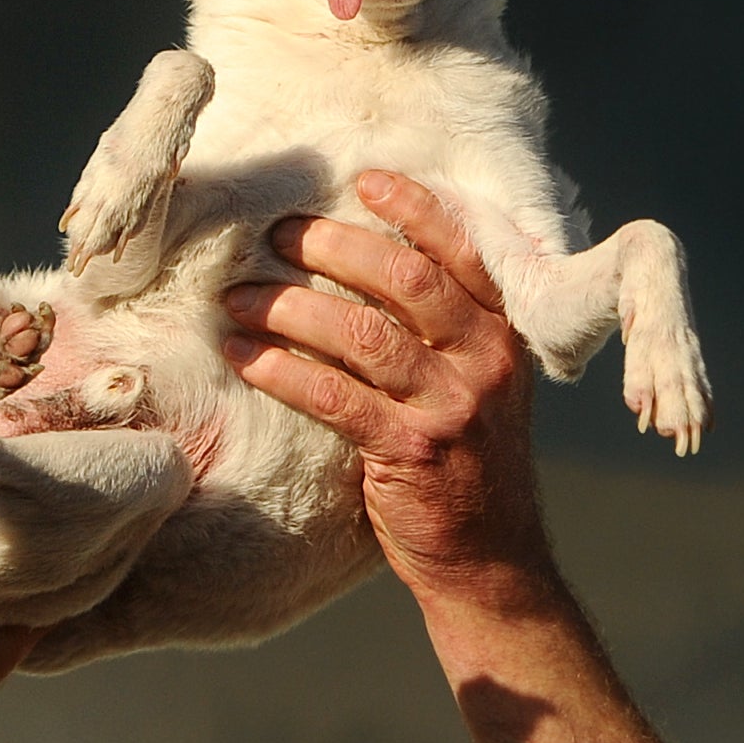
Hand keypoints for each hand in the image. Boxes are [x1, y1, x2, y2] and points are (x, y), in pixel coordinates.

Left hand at [220, 171, 557, 611]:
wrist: (492, 562)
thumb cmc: (470, 464)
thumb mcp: (482, 387)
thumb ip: (446, 333)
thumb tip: (367, 266)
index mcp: (505, 335)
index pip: (463, 253)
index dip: (415, 210)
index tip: (364, 180)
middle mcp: (486, 362)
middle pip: (406, 281)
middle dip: (335, 246)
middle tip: (279, 233)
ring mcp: (451, 408)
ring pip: (363, 334)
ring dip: (291, 307)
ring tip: (238, 297)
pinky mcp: (411, 453)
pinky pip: (333, 396)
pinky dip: (281, 370)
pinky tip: (244, 357)